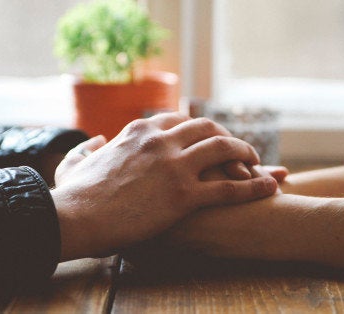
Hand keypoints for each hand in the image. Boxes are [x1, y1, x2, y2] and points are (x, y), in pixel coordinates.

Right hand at [50, 113, 277, 260]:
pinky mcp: (184, 195)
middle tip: (238, 150)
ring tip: (258, 164)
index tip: (209, 138)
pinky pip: (229, 187)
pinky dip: (254, 186)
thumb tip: (95, 140)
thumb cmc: (74, 196)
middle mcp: (161, 141)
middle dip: (228, 135)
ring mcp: (174, 166)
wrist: (74, 218)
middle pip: (207, 127)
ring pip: (223, 148)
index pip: (179, 119)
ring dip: (246, 153)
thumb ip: (86, 148)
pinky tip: (268, 188)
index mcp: (139, 130)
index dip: (199, 128)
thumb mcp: (76, 162)